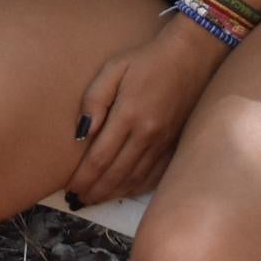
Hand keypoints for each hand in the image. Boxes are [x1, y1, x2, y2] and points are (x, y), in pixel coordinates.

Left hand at [65, 18, 229, 205]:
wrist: (190, 58)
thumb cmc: (146, 60)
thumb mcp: (113, 69)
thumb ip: (94, 99)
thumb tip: (81, 132)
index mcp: (129, 115)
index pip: (100, 157)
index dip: (84, 177)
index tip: (70, 187)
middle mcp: (147, 135)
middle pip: (116, 174)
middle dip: (95, 190)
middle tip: (77, 201)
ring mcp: (164, 143)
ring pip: (135, 179)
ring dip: (113, 193)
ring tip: (95, 200)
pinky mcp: (175, 145)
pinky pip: (155, 176)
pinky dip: (137, 188)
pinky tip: (125, 192)